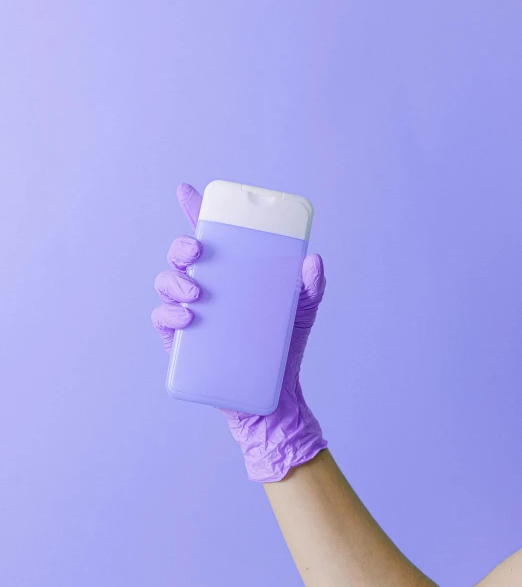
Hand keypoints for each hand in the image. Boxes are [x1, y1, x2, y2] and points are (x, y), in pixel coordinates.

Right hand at [151, 182, 327, 481]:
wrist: (273, 395)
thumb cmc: (284, 346)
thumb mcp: (303, 311)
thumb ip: (311, 286)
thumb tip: (312, 260)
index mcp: (231, 273)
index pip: (209, 236)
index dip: (195, 210)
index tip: (187, 191)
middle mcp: (207, 287)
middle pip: (181, 256)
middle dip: (181, 246)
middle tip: (197, 251)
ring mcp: (191, 312)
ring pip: (166, 283)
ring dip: (174, 281)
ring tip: (196, 293)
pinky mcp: (182, 341)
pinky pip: (163, 320)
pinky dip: (169, 316)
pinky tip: (186, 319)